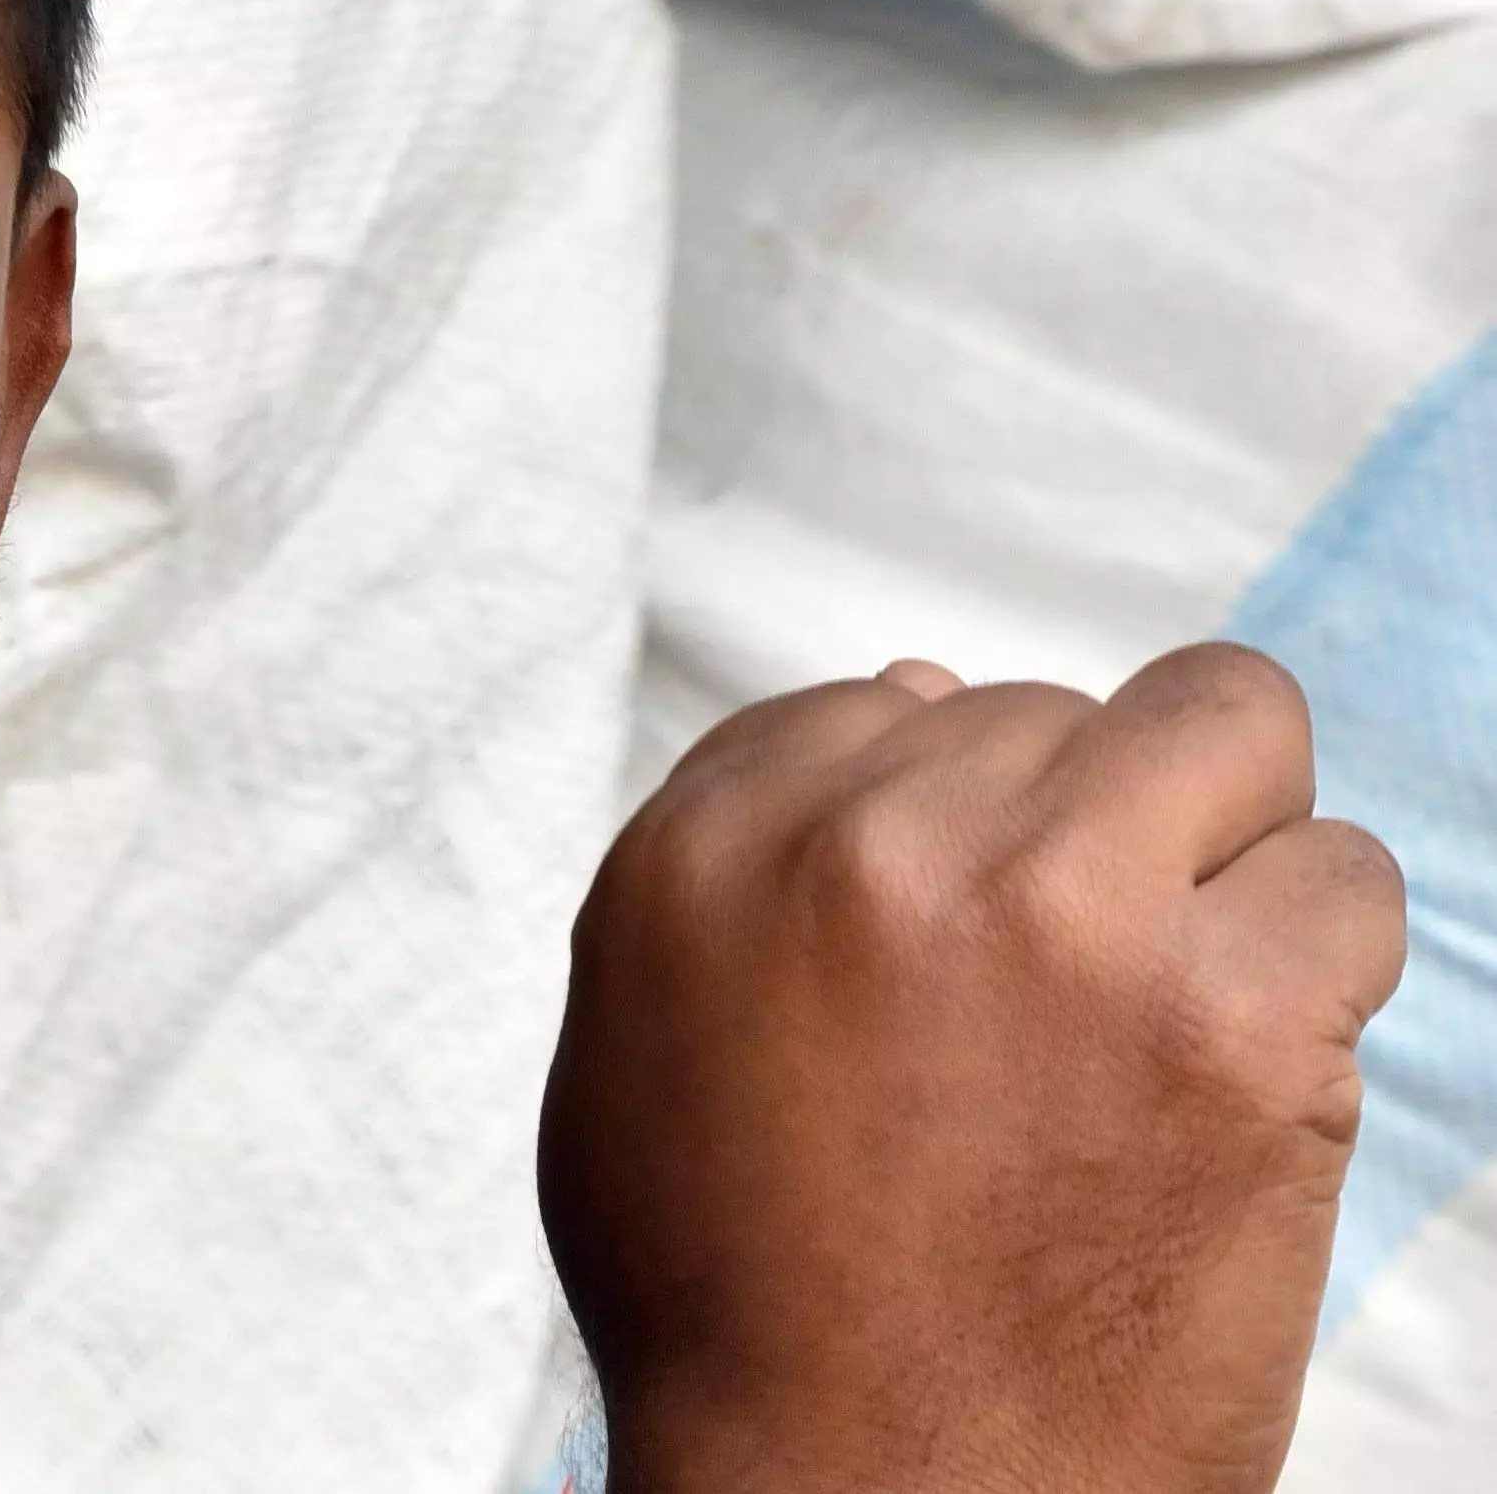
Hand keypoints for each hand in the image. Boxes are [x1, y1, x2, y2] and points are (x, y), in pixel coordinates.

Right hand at [542, 646, 1406, 1493]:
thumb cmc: (750, 1309)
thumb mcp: (641, 1059)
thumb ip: (743, 865)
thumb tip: (926, 681)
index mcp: (704, 854)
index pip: (885, 705)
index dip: (953, 823)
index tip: (970, 951)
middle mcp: (867, 850)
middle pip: (1052, 712)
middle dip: (1082, 834)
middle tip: (1075, 1007)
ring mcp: (1056, 913)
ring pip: (1226, 728)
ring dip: (1226, 853)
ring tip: (1184, 998)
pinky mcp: (1233, 1014)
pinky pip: (1349, 876)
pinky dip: (1328, 965)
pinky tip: (1257, 1066)